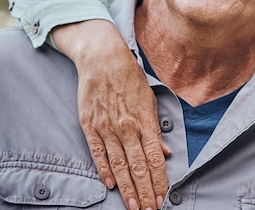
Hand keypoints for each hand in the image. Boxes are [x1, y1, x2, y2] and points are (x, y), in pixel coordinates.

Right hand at [53, 20, 170, 209]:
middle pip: (138, 166)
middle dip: (145, 190)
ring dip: (127, 188)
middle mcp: (127, 127)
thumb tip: (164, 152)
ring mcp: (107, 128)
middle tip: (149, 209)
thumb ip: (155, 129)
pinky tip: (111, 184)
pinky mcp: (90, 126)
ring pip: (119, 165)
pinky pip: (98, 153)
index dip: (159, 180)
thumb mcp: (150, 101)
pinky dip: (104, 170)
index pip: (155, 158)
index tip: (162, 196)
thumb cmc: (130, 79)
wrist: (103, 60)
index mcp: (145, 121)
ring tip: (133, 206)